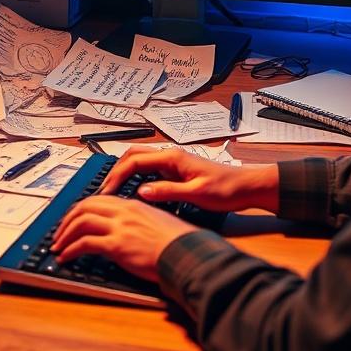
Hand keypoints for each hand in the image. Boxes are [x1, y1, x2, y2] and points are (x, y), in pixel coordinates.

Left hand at [51, 196, 195, 281]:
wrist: (187, 254)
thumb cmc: (179, 243)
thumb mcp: (157, 223)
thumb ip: (139, 222)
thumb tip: (128, 230)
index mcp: (133, 205)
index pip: (99, 200)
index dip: (81, 209)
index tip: (73, 220)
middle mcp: (124, 212)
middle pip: (85, 207)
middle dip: (67, 220)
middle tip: (59, 233)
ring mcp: (120, 227)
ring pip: (81, 222)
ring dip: (65, 235)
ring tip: (58, 246)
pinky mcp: (117, 245)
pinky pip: (84, 244)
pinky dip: (71, 250)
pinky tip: (66, 257)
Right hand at [99, 147, 279, 212]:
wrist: (246, 187)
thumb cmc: (226, 190)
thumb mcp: (197, 194)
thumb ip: (168, 191)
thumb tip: (141, 191)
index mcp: (172, 158)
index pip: (134, 162)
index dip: (116, 176)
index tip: (106, 193)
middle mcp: (170, 156)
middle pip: (132, 156)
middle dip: (114, 172)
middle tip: (103, 191)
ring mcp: (172, 163)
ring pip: (139, 161)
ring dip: (123, 173)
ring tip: (112, 191)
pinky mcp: (176, 171)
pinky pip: (148, 170)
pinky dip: (135, 177)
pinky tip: (131, 191)